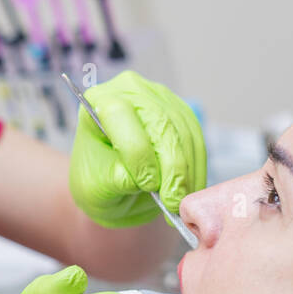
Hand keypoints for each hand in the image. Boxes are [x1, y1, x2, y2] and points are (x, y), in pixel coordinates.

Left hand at [69, 70, 206, 227]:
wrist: (110, 183)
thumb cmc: (96, 182)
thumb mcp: (95, 187)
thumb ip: (116, 180)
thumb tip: (147, 178)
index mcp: (97, 100)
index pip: (118, 113)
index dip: (137, 150)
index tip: (148, 184)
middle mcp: (130, 91)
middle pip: (159, 121)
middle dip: (171, 166)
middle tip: (172, 201)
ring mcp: (160, 99)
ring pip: (183, 132)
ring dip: (186, 171)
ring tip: (179, 202)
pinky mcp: (182, 114)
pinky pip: (197, 141)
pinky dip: (196, 170)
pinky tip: (188, 192)